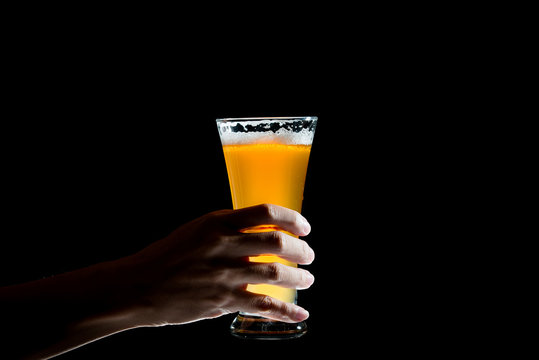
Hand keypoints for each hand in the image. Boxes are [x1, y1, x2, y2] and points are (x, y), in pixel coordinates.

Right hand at [126, 203, 314, 326]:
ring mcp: (224, 273)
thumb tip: (255, 242)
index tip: (304, 226)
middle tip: (309, 256)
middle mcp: (224, 244)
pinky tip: (299, 314)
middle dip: (300, 250)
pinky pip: (263, 305)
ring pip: (275, 273)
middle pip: (276, 242)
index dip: (292, 218)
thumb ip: (225, 233)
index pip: (265, 212)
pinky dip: (286, 311)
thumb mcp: (195, 231)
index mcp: (217, 222)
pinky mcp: (223, 299)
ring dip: (298, 278)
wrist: (138, 286)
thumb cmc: (166, 257)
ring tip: (307, 281)